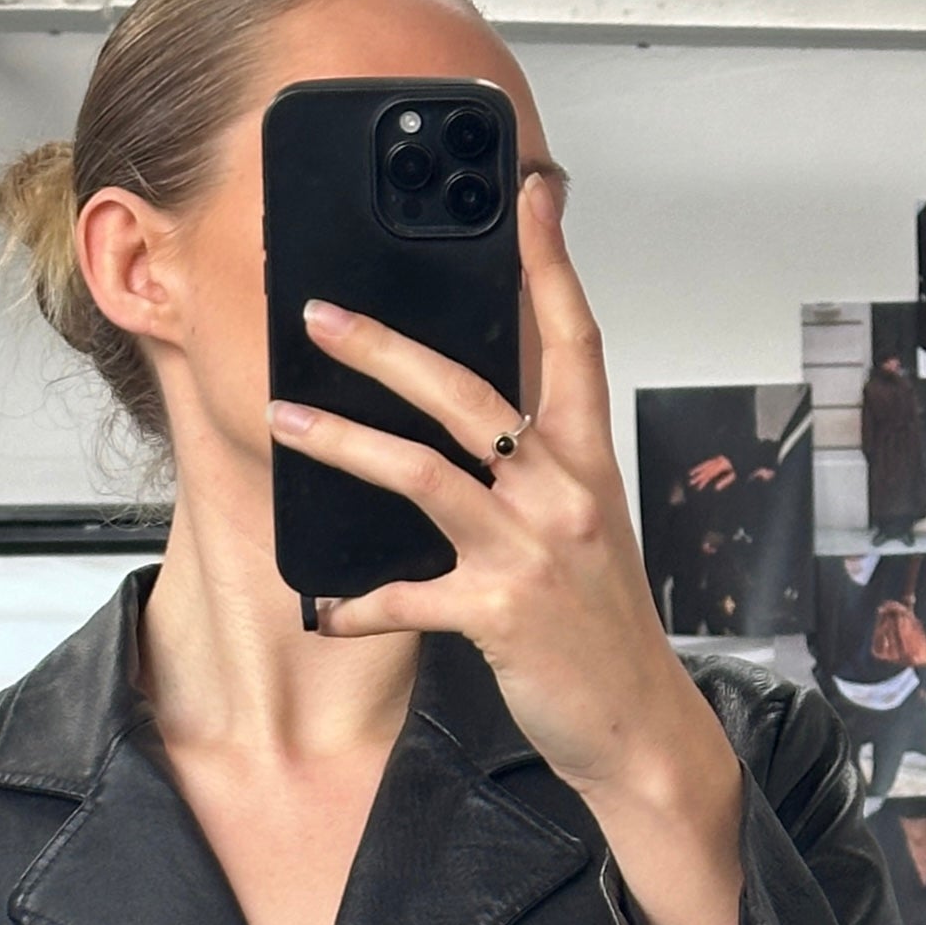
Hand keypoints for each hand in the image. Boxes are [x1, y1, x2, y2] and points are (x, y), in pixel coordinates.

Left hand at [265, 172, 747, 924]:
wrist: (638, 725)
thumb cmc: (605, 632)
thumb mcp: (587, 533)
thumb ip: (541, 472)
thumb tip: (480, 429)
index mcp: (588, 462)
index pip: (575, 342)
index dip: (552, 266)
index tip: (530, 198)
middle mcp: (561, 494)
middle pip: (467, 393)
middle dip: (386, 348)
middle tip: (323, 316)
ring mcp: (530, 550)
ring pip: (423, 473)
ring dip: (345, 442)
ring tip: (287, 420)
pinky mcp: (498, 612)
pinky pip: (409, 597)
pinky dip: (360, 603)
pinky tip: (323, 608)